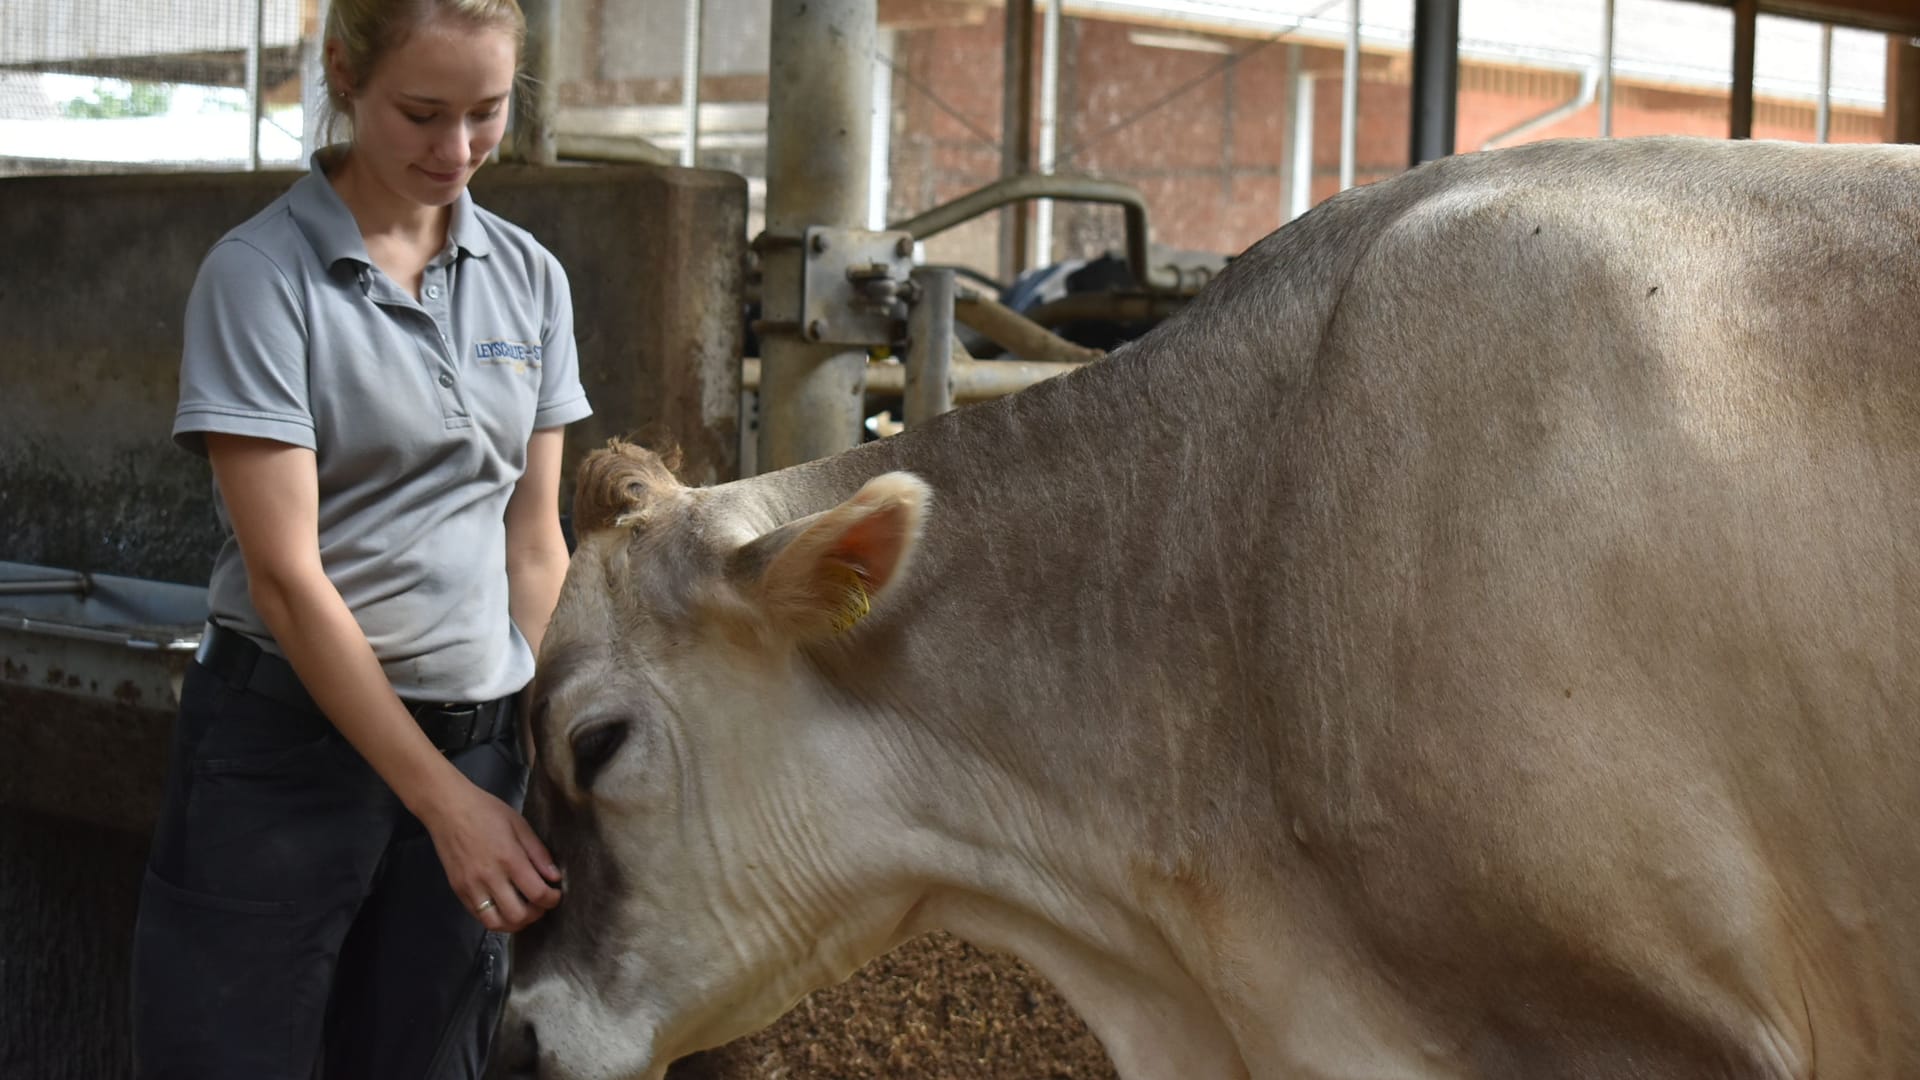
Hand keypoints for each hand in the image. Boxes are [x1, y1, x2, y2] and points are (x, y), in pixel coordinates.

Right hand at [419, 779, 563, 931]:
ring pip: (496, 923)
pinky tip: (504, 906)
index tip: (555, 894)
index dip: (552, 899)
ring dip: (514, 923)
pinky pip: (478, 916)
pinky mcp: (458, 891)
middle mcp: (489, 877)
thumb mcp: (520, 825)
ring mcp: (471, 887)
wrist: (448, 809)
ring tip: (523, 910)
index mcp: (509, 858)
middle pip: (518, 915)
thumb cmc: (486, 811)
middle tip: (541, 904)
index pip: (537, 893)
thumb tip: (554, 877)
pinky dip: (495, 917)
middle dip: (536, 914)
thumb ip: (539, 853)